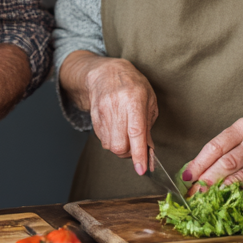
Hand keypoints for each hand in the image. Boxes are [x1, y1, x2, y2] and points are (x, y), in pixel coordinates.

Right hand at [83, 57, 158, 174]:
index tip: (141, 169)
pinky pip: (103, 140)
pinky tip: (117, 130)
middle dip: (129, 154)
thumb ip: (148, 125)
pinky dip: (112, 141)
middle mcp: (116, 107)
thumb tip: (148, 150)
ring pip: (110, 146)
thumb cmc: (132, 84)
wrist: (105, 73)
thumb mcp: (149, 99)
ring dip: (121, 148)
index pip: (136, 132)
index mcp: (133, 100)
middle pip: (119, 145)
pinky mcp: (94, 119)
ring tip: (127, 137)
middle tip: (136, 147)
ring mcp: (102, 114)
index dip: (139, 153)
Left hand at [182, 116, 242, 194]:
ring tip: (203, 198)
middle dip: (206, 180)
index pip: (216, 147)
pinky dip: (235, 197)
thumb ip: (222, 146)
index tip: (186, 175)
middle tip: (192, 191)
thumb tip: (196, 168)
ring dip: (218, 191)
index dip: (199, 163)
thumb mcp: (242, 130)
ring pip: (238, 180)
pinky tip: (223, 201)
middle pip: (226, 165)